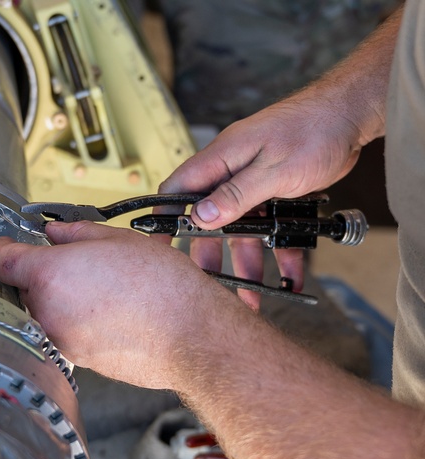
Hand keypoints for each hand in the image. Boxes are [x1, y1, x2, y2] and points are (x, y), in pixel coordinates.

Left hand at [0, 221, 240, 389]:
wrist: (191, 337)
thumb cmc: (162, 288)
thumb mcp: (118, 240)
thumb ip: (76, 234)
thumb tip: (56, 233)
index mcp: (50, 276)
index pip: (1, 260)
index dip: (4, 247)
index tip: (10, 244)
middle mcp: (48, 312)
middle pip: (26, 287)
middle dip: (45, 274)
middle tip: (81, 264)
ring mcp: (61, 341)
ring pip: (48, 313)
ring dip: (65, 300)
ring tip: (105, 291)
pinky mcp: (79, 361)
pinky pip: (68, 334)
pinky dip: (81, 323)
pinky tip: (113, 314)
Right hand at [160, 89, 367, 305]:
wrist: (351, 114)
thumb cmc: (314, 129)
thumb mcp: (272, 169)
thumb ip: (235, 195)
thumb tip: (200, 217)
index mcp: (220, 160)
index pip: (176, 191)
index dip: (163, 219)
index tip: (156, 249)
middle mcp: (230, 173)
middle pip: (208, 221)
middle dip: (210, 254)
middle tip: (209, 284)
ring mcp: (252, 183)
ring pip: (241, 229)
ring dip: (247, 260)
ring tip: (252, 294)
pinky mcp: (273, 192)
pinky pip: (269, 227)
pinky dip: (279, 249)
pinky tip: (290, 273)